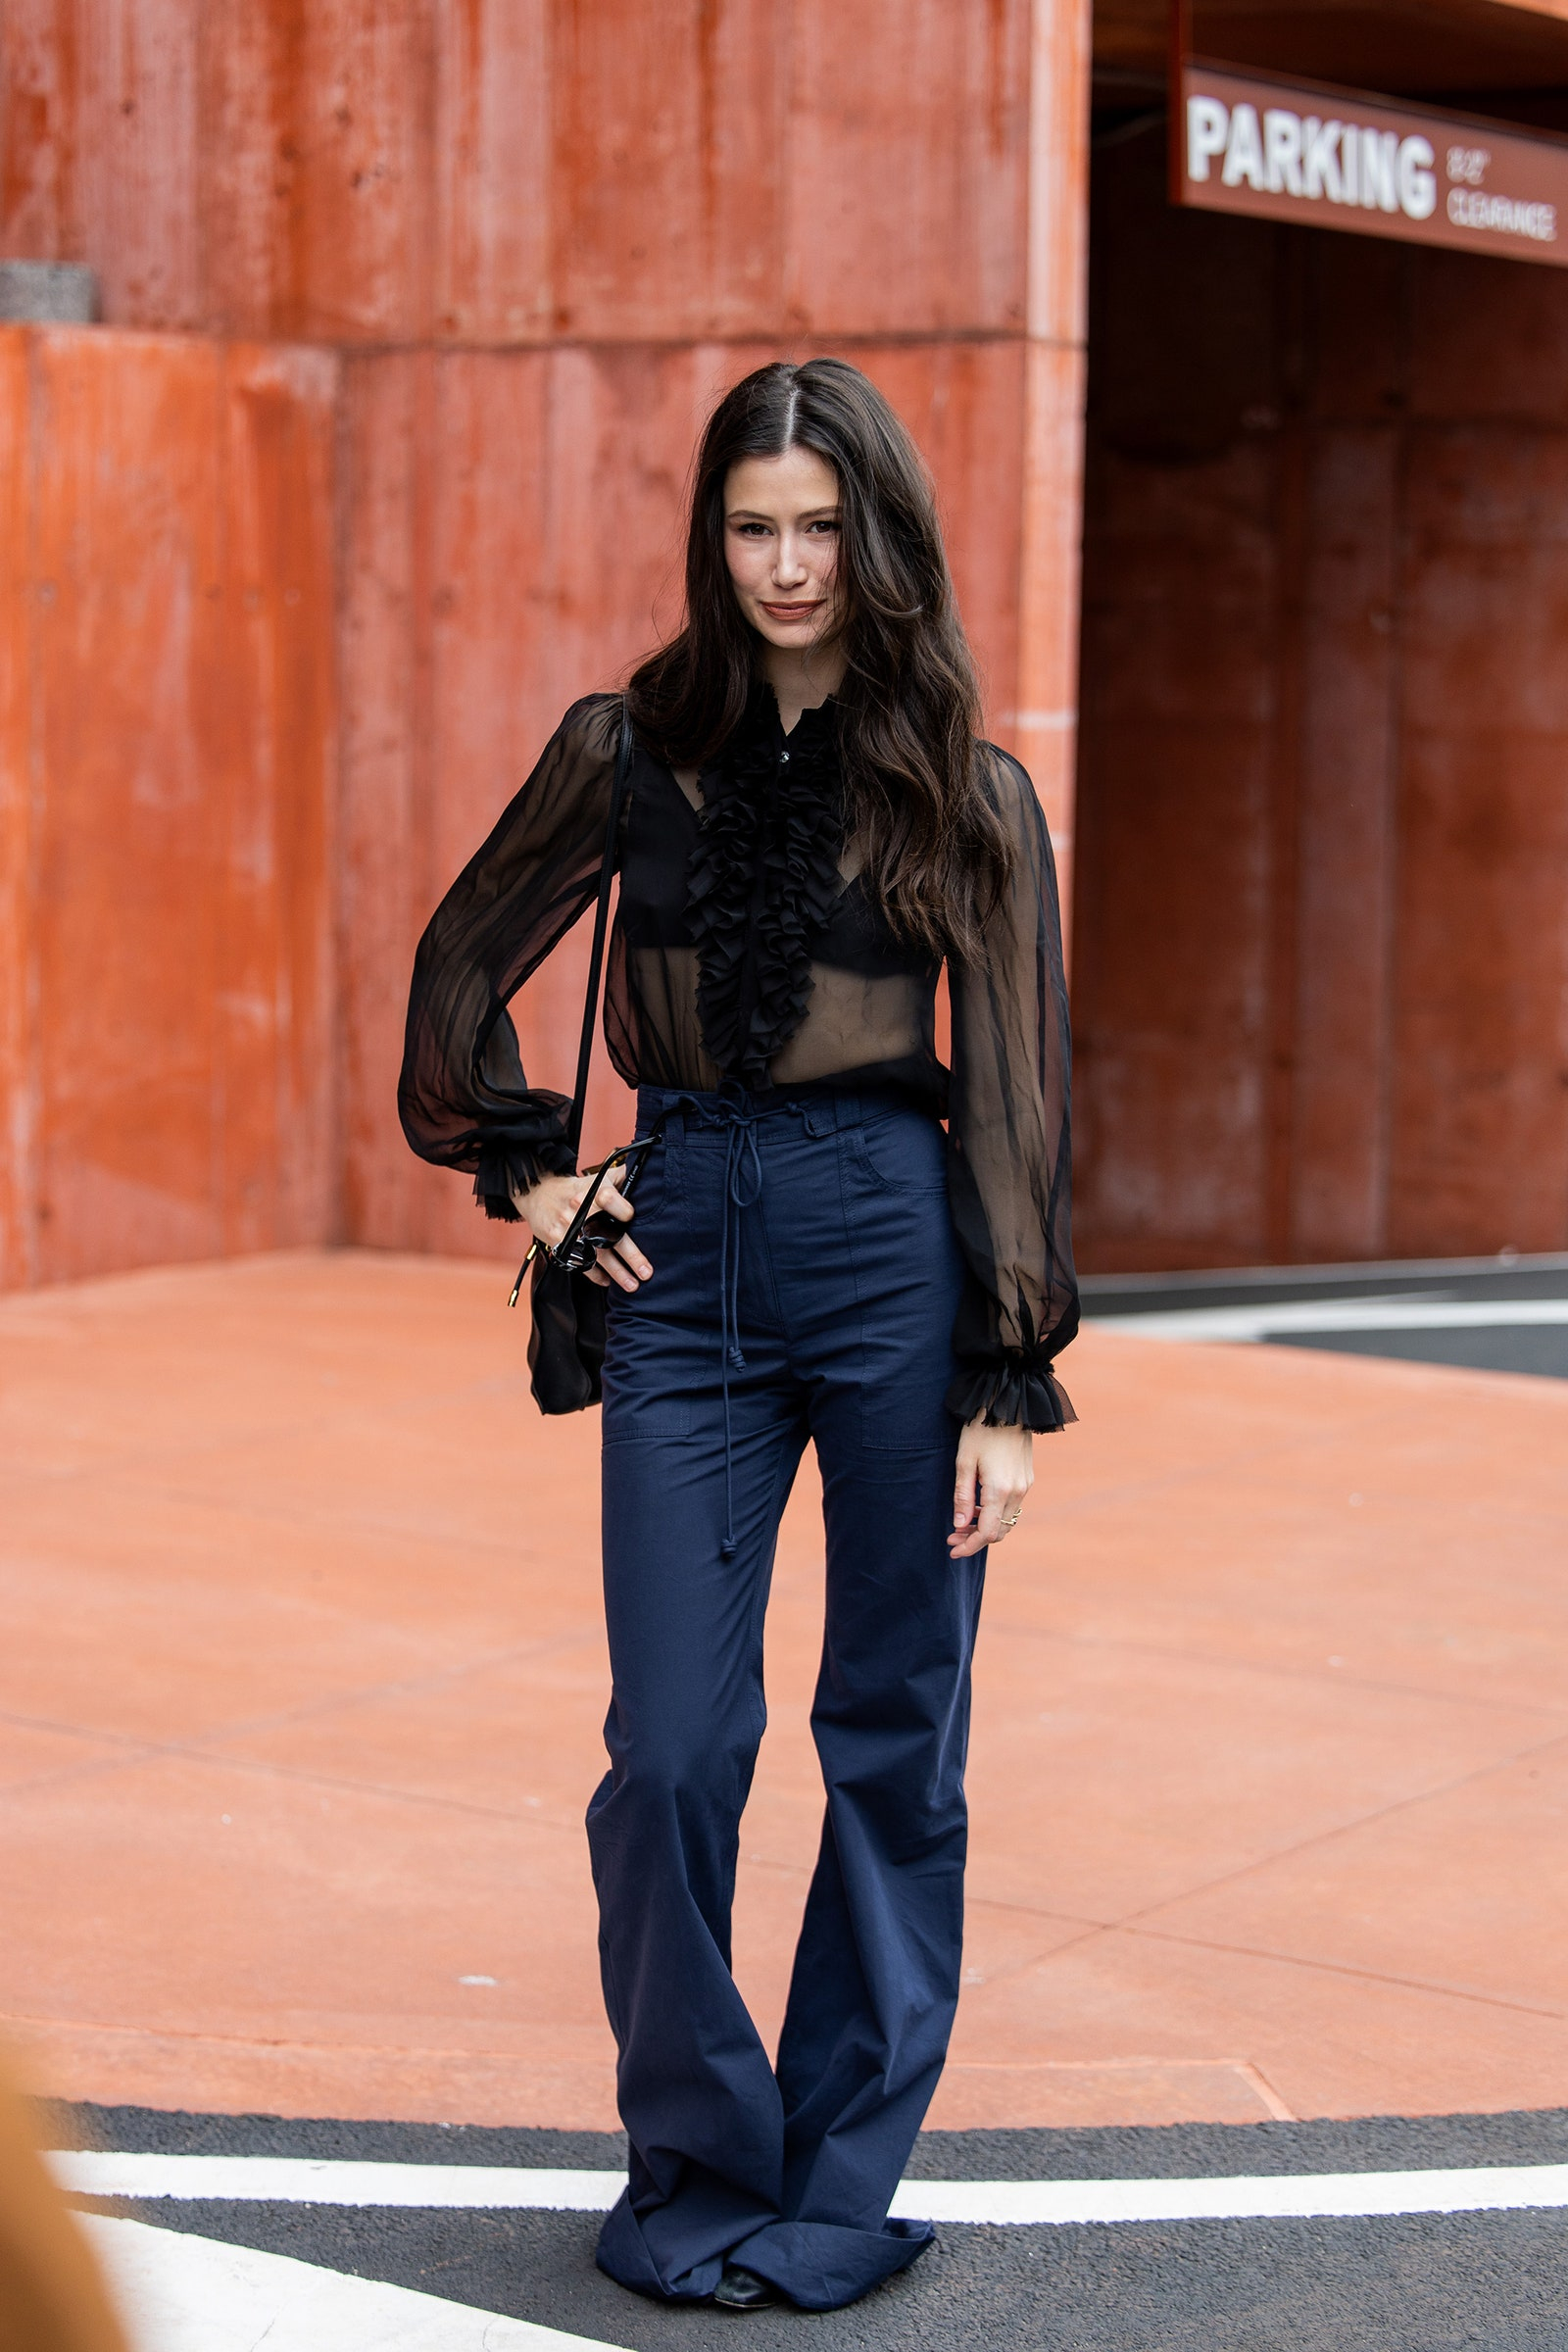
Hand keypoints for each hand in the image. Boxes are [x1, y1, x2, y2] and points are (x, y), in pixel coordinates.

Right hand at [512, 1170, 651, 1293]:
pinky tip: (608, 1281)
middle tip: (646, 1272)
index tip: (631, 1217)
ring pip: (595, 1254)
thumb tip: (650, 1172)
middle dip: (629, 1255)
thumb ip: (623, 1176)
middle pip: (607, 1235)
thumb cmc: (577, 1188)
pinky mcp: (559, 1243)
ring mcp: (569, 1229)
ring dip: (615, 1272)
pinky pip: (579, 1262)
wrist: (538, 1194)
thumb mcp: (598, 1177)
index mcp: (593, 1191)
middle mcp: (581, 1210)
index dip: (621, 1208)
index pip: (608, 1198)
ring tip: (632, 1285)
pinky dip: (594, 1274)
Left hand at [949, 1419, 1033, 1557]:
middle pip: (1000, 1532)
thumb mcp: (964, 1462)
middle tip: (952, 1536)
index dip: (970, 1546)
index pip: (987, 1533)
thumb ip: (963, 1496)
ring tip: (963, 1522)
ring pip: (1008, 1521)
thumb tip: (960, 1526)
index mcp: (1000, 1489)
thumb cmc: (980, 1429)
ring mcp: (1025, 1485)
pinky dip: (996, 1514)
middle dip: (976, 1539)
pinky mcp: (1027, 1478)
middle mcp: (1018, 1491)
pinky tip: (979, 1507)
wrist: (1009, 1404)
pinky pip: (1013, 1507)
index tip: (952, 1550)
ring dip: (986, 1527)